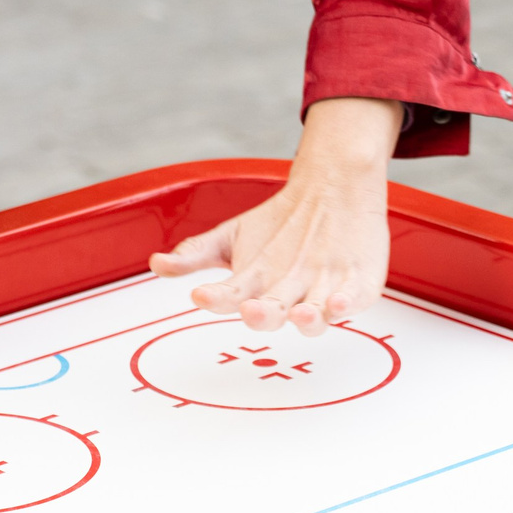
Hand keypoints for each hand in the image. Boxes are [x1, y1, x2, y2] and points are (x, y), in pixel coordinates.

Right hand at [149, 97, 399, 335]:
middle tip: (250, 309)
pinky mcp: (356, 289)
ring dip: (306, 319)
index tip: (201, 295)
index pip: (230, 299)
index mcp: (254, 290)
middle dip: (261, 316)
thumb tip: (156, 263)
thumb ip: (195, 253)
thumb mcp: (233, 235)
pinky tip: (338, 301)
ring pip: (314, 318)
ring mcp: (323, 295)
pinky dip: (345, 305)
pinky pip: (351, 302)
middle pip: (272, 315)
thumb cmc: (280, 225)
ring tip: (299, 313)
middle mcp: (287, 298)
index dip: (217, 300)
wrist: (331, 193)